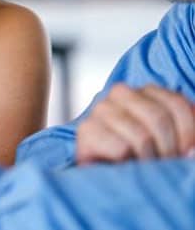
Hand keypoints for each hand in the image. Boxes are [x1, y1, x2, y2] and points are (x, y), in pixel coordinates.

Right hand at [76, 83, 194, 164]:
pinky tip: (123, 166)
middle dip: (167, 149)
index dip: (188, 133)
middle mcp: (120, 93)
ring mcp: (100, 109)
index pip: (176, 103)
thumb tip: (192, 152)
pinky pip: (121, 148)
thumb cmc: (144, 158)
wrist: (109, 180)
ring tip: (142, 166)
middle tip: (161, 164)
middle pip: (158, 118)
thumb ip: (187, 138)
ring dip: (147, 159)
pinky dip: (128, 164)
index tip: (185, 153)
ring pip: (141, 136)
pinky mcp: (86, 131)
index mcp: (145, 92)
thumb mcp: (173, 142)